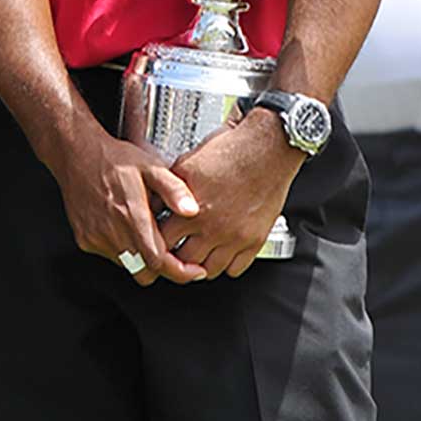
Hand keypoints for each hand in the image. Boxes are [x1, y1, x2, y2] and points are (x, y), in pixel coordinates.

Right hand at [49, 119, 205, 285]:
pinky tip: (124, 227)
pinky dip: (121, 249)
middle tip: (173, 255)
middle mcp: (112, 232)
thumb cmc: (113, 159)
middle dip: (162, 269)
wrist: (76, 154)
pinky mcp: (85, 239)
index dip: (180, 271)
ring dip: (140, 257)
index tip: (194, 271)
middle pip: (145, 272)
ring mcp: (96, 238)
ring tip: (143, 230)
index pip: (159, 261)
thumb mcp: (151, 166)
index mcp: (132, 216)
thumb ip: (173, 189)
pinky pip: (110, 256)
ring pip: (128, 266)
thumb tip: (192, 210)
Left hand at [158, 113, 303, 280]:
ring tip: (196, 256)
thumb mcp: (185, 166)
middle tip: (173, 254)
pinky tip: (221, 253)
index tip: (155, 242)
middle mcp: (212, 228)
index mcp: (190, 211)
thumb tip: (153, 206)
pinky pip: (236, 269)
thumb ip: (168, 191)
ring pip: (210, 270)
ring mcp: (235, 238)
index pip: (162, 243)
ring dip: (200, 266)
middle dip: (176, 259)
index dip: (155, 243)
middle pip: (184, 262)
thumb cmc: (229, 152)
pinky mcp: (255, 240)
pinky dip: (227, 265)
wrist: (266, 149)